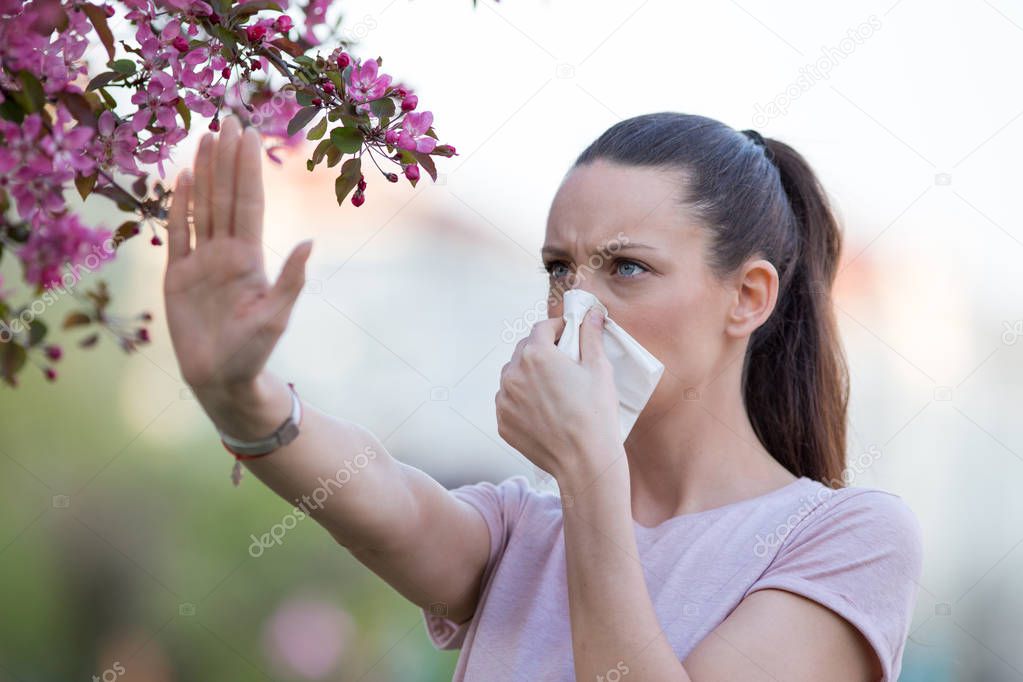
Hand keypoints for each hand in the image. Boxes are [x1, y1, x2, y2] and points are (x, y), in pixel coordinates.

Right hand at [163, 115, 311, 401]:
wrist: (220, 379)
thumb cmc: (253, 352)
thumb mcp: (276, 317)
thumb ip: (291, 280)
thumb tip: (311, 242)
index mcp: (249, 258)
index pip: (248, 203)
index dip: (247, 169)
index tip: (248, 135)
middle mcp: (226, 252)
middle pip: (225, 196)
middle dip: (227, 158)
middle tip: (228, 118)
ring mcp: (200, 261)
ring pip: (202, 206)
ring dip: (203, 173)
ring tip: (205, 137)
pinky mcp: (176, 276)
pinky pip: (177, 233)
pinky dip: (178, 206)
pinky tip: (180, 178)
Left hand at [495, 307, 621, 482]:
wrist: (584, 461)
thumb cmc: (595, 414)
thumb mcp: (599, 369)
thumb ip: (591, 337)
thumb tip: (592, 315)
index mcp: (536, 354)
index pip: (542, 328)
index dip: (558, 327)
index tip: (569, 334)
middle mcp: (512, 374)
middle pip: (525, 350)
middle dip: (542, 350)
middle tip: (563, 361)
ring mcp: (504, 399)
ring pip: (513, 376)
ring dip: (528, 374)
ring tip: (552, 388)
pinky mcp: (502, 421)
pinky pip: (509, 401)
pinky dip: (522, 399)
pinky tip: (543, 409)